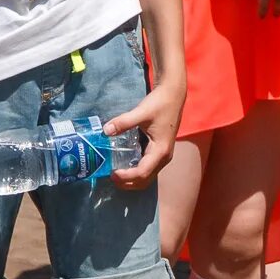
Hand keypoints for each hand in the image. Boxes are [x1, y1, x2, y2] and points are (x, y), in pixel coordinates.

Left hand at [103, 73, 183, 189]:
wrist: (173, 95)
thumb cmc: (160, 104)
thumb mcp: (141, 112)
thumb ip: (123, 122)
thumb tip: (105, 130)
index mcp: (160, 150)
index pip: (143, 172)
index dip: (127, 177)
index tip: (112, 173)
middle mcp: (164, 157)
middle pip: (146, 179)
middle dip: (128, 183)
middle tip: (111, 177)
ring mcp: (163, 155)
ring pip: (148, 176)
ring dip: (132, 179)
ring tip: (116, 174)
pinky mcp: (160, 151)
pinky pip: (148, 168)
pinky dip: (136, 172)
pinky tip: (124, 164)